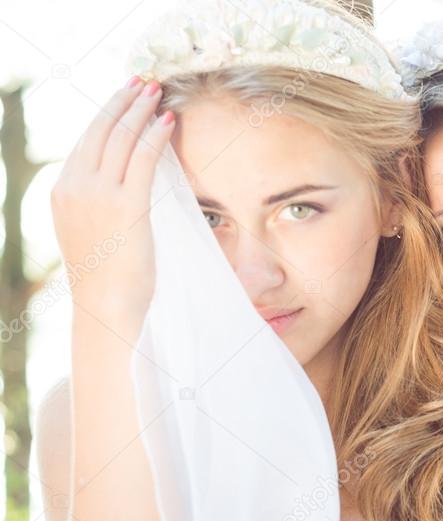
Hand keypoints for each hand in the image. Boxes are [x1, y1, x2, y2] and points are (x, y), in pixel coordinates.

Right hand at [51, 77, 175, 321]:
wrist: (106, 306)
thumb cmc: (106, 276)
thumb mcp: (91, 231)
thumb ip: (97, 204)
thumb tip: (116, 187)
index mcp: (63, 190)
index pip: (87, 140)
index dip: (108, 112)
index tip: (126, 94)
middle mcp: (75, 186)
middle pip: (101, 130)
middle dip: (124, 101)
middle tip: (143, 80)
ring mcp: (98, 195)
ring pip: (121, 138)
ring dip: (141, 109)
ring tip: (158, 91)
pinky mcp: (125, 206)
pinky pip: (143, 159)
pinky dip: (155, 135)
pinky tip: (168, 120)